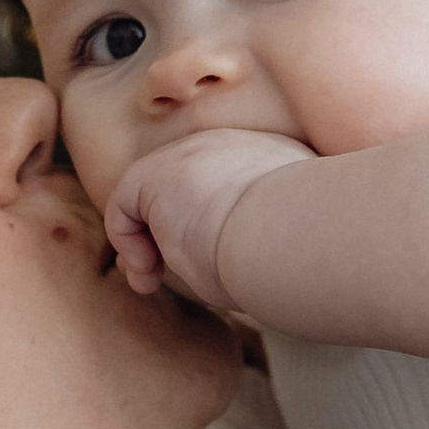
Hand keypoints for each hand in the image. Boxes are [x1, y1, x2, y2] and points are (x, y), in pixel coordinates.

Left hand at [105, 127, 311, 309]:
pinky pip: (123, 207)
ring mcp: (191, 154)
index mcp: (271, 161)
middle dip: (165, 232)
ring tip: (149, 280)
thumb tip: (260, 271)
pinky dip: (128, 244)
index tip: (205, 261)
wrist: (296, 232)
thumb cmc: (306, 251)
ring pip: (150, 197)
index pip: (223, 185)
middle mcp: (230, 148)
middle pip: (183, 187)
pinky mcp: (156, 174)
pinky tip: (148, 273)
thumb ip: (273, 235)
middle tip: (158, 273)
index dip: (202, 223)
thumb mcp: (295, 234)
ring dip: (143, 244)